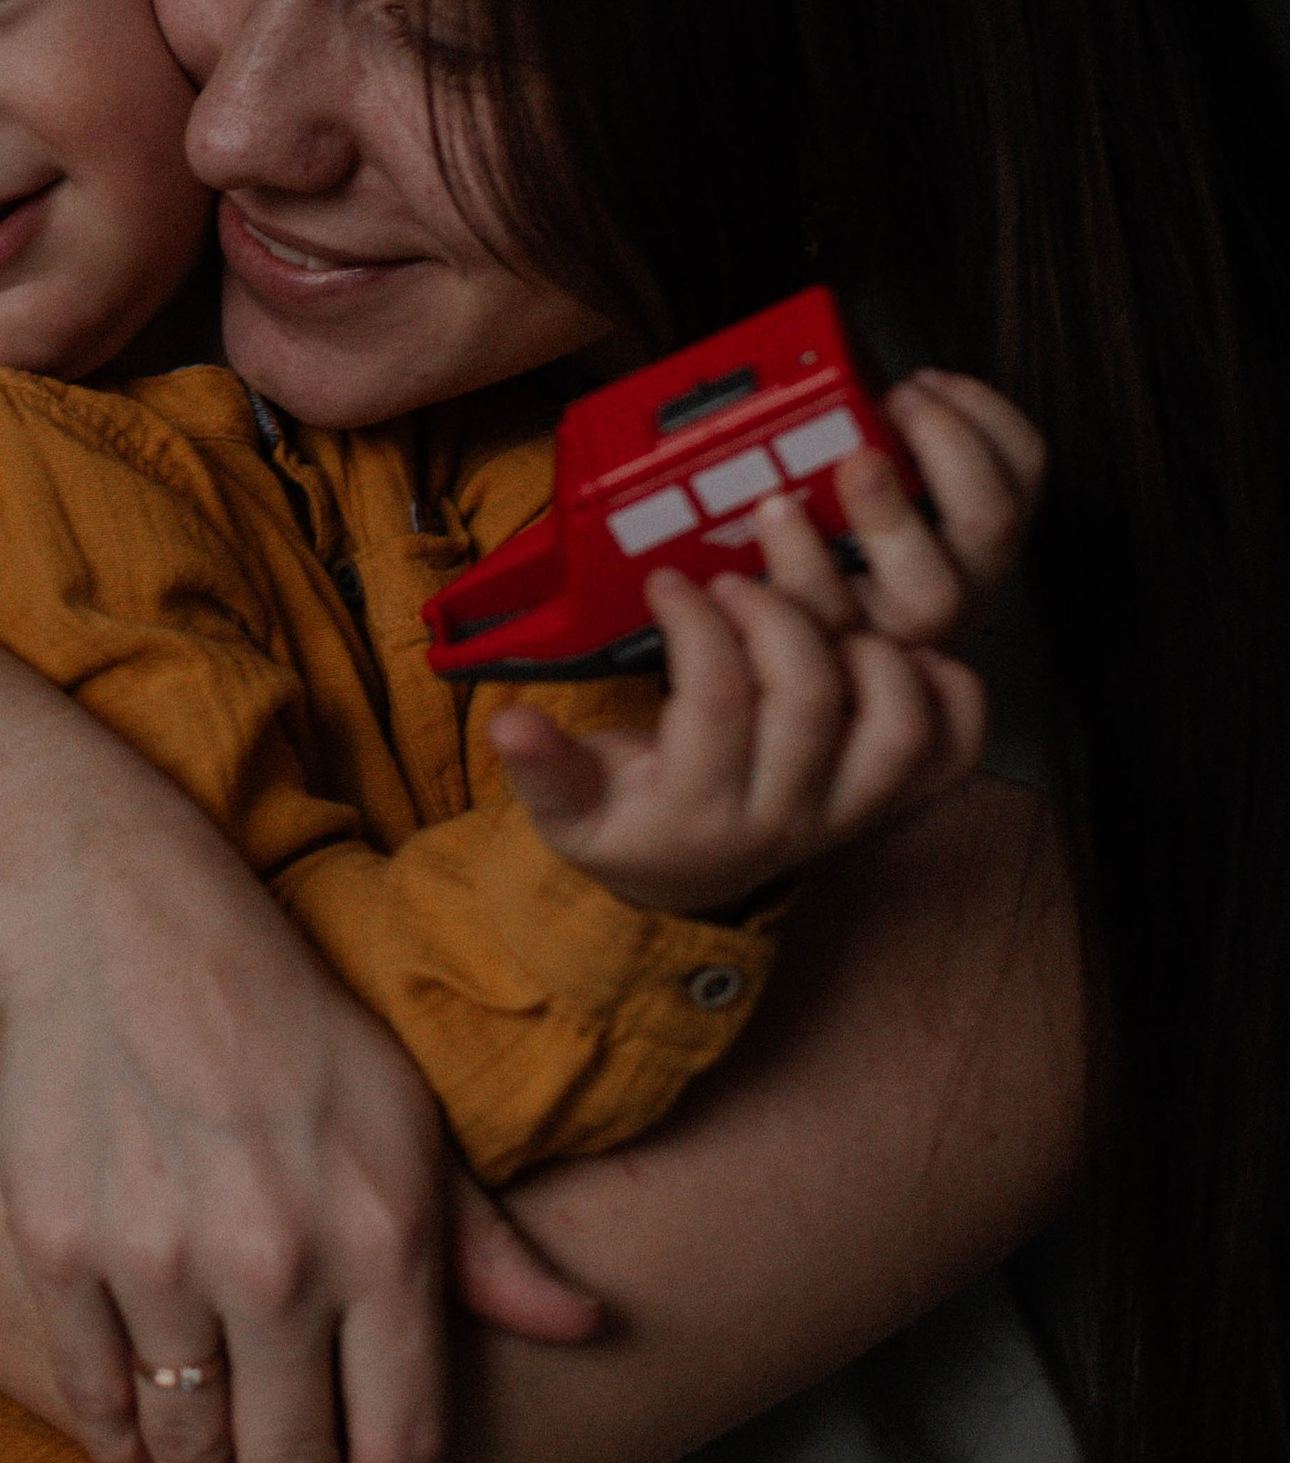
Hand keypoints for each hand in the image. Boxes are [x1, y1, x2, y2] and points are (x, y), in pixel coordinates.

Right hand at [0, 814, 597, 1462]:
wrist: (121, 926)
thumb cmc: (288, 1021)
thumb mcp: (410, 1116)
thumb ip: (486, 1240)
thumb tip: (584, 1325)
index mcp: (381, 1235)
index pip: (400, 1438)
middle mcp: (276, 1263)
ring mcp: (161, 1258)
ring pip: (189, 1446)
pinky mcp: (64, 1245)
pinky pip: (96, 1390)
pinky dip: (122, 1450)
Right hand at [484, 369, 1042, 921]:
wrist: (689, 886)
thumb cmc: (629, 823)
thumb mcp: (570, 808)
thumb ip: (542, 767)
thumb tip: (508, 722)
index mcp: (704, 812)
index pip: (718, 701)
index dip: (697, 623)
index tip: (671, 581)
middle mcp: (791, 815)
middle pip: (810, 697)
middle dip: (773, 612)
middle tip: (738, 577)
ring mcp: (855, 808)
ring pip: (899, 721)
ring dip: (865, 643)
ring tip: (818, 606)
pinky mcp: (899, 796)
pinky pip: (955, 743)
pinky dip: (946, 684)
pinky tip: (893, 644)